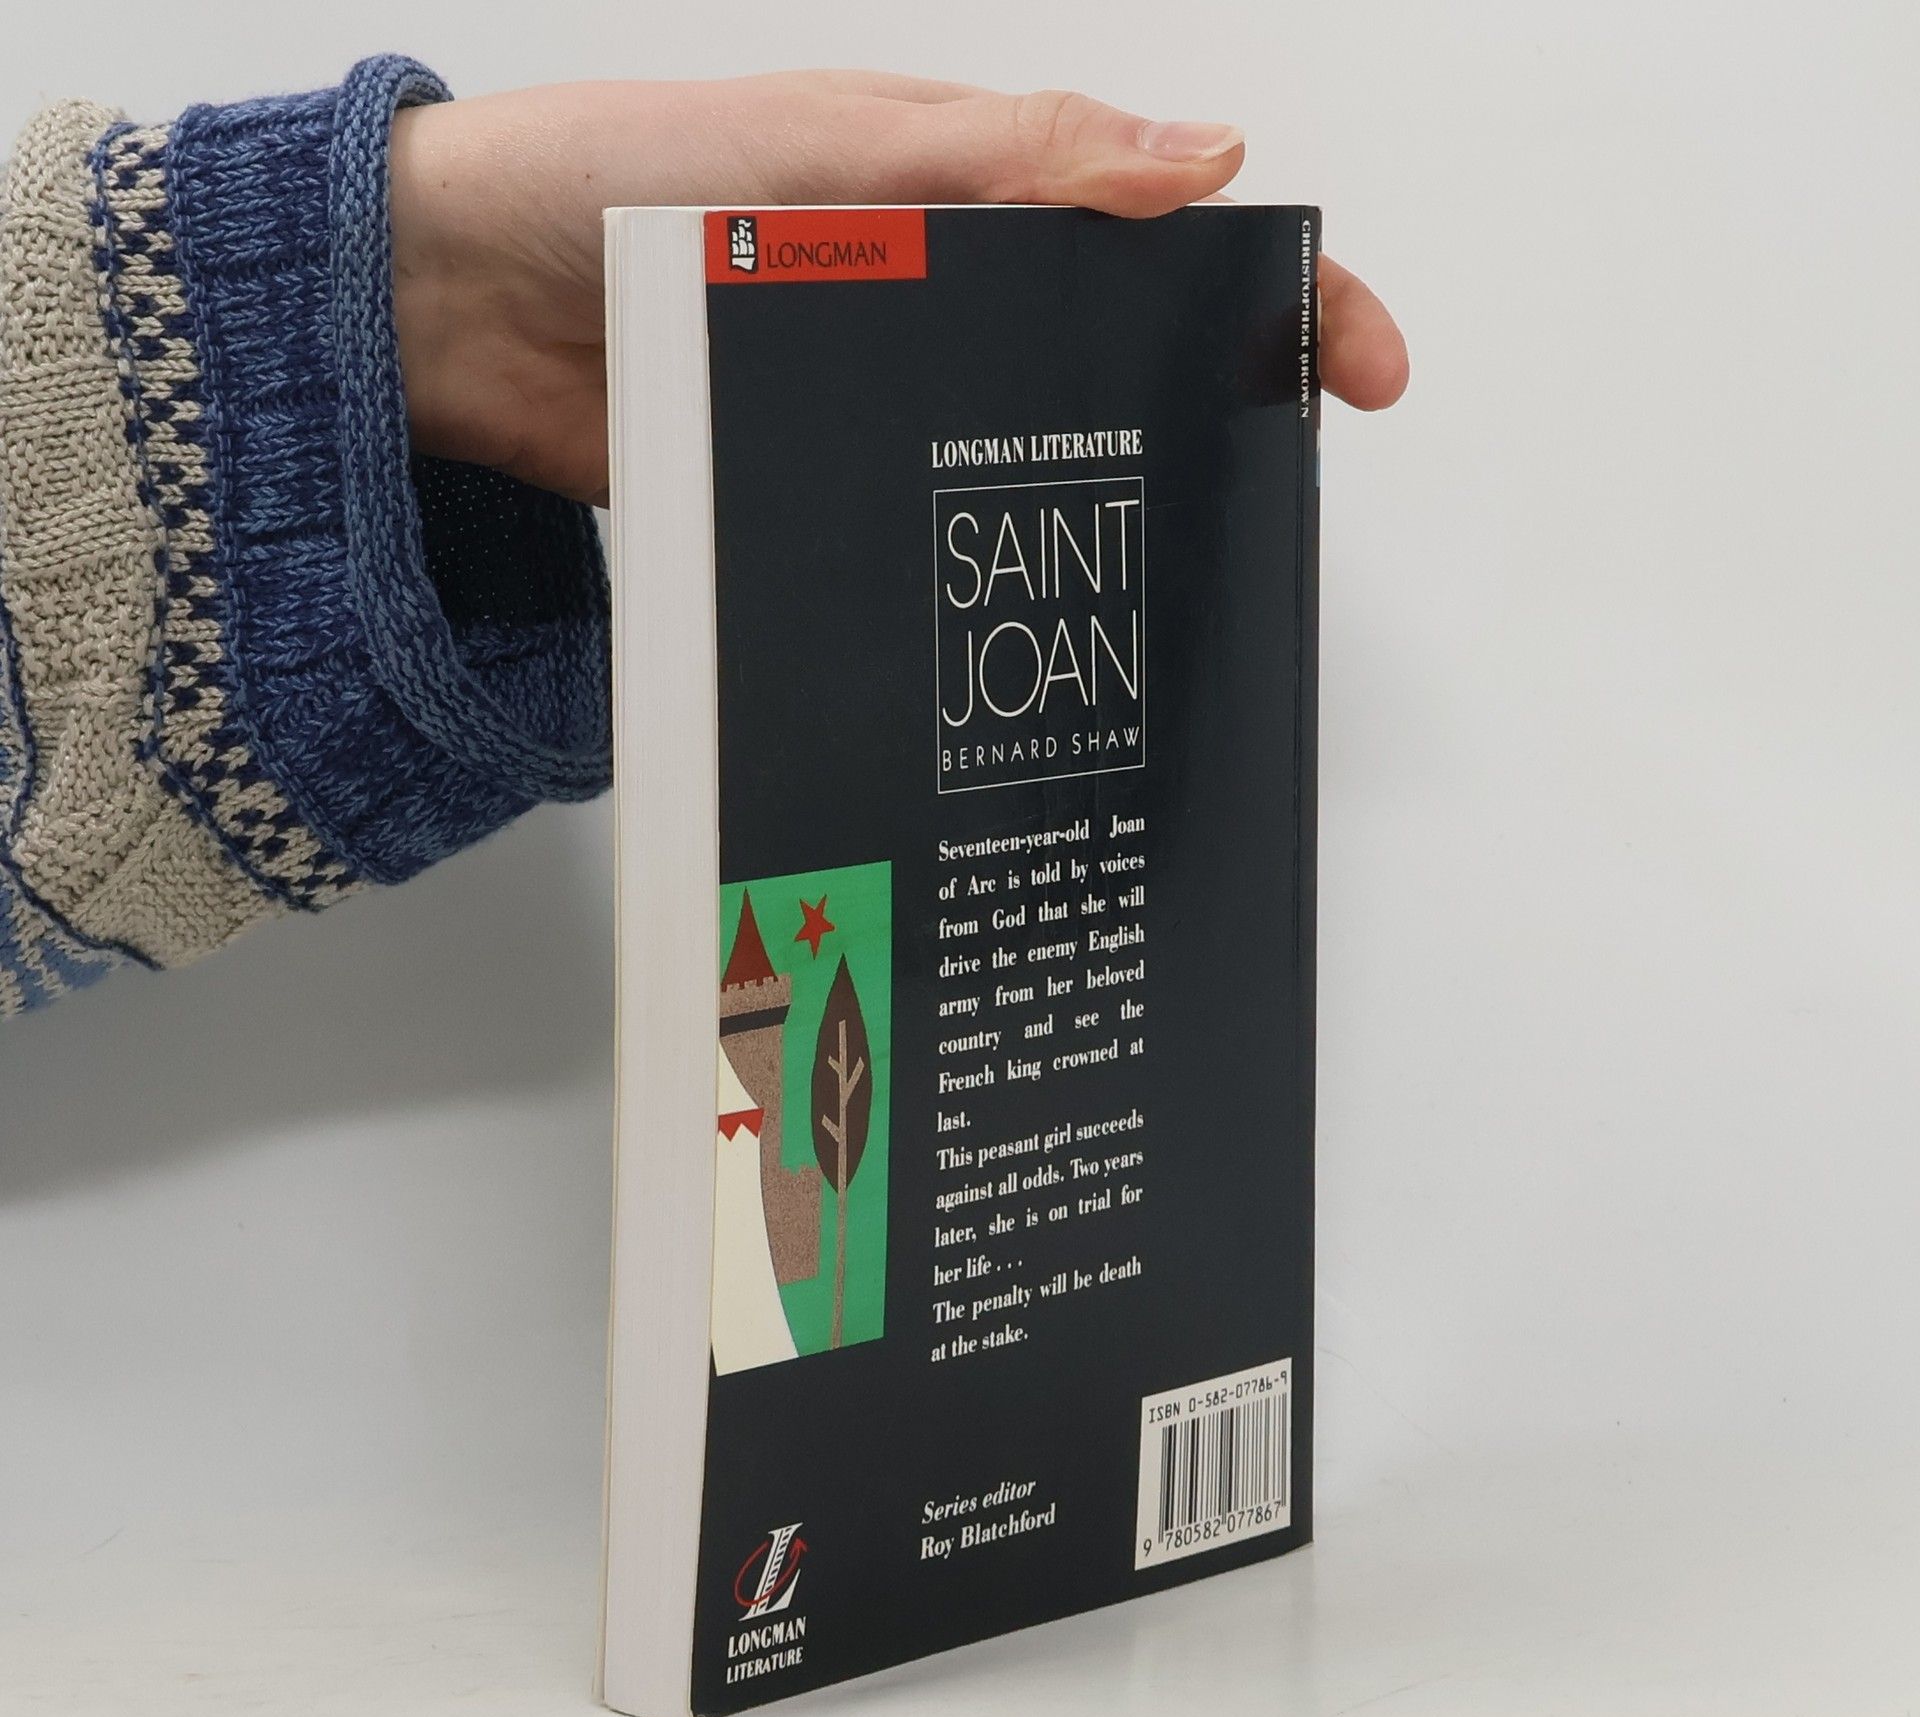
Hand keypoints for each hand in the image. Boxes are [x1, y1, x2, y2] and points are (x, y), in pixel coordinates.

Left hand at [390, 71, 1409, 504]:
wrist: (446, 307)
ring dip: (1086, 504)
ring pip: (1013, 455)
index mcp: (952, 198)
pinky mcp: (807, 487)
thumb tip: (1198, 156)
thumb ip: (1007, 155)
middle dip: (1201, 413)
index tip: (1352, 362)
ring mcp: (869, 402)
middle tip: (1272, 484)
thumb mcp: (831, 145)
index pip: (1151, 233)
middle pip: (1101, 359)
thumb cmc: (610, 180)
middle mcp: (926, 302)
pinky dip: (963, 559)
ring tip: (1164, 569)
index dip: (1265, 293)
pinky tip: (1008, 602)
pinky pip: (910, 525)